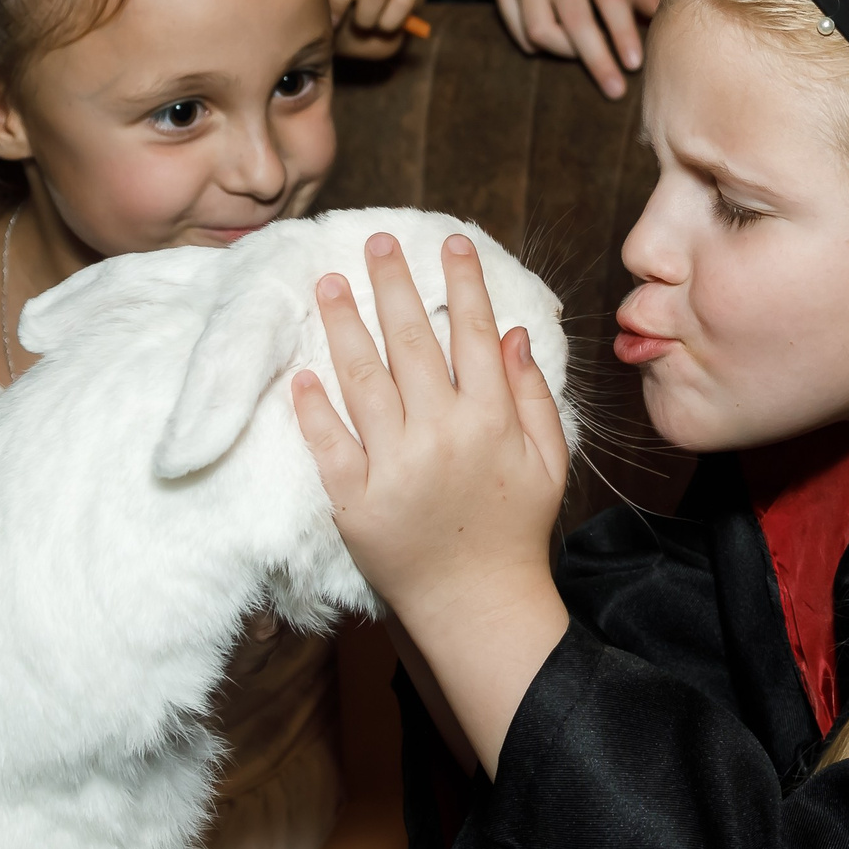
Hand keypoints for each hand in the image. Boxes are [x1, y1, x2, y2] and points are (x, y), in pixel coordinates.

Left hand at [292, 234, 570, 775]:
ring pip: (363, 381)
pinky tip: (301, 372)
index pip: (472, 333)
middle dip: (393, 285)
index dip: (461, 284)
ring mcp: (395, 467)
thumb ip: (531, 395)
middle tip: (375, 241)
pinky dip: (313, 409)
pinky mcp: (357, 502)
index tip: (450, 242)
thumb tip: (511, 333)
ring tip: (328, 285)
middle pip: (411, 343)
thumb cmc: (516, 531)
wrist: (480, 606)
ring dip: (344, 327)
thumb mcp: (546, 460)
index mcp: (490, 420)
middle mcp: (441, 434)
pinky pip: (329, 445)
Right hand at [493, 0, 659, 98]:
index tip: (634, 65)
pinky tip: (553, 44)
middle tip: (615, 90)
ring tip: (580, 56)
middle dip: (598, 60)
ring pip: (542, 31)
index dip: (622, 34)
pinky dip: (538, 48)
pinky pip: (521, 34)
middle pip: (576, 21)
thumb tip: (666, 20)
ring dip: (565, 53)